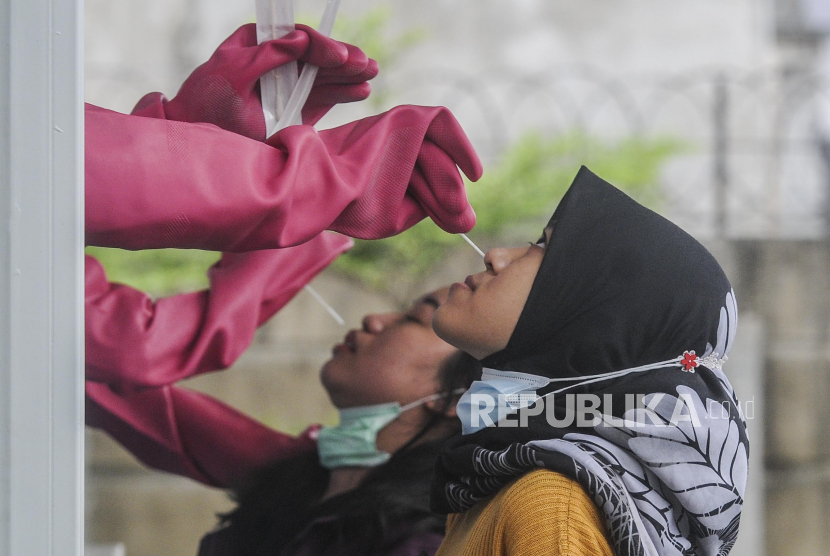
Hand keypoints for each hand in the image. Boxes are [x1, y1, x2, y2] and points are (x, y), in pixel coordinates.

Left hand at [134, 23, 376, 138]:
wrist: (202, 135)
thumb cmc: (209, 100)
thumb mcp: (231, 73)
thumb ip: (264, 55)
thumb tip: (299, 38)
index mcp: (260, 43)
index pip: (296, 38)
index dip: (319, 44)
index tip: (337, 55)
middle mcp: (280, 61)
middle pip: (317, 56)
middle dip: (342, 58)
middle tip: (365, 63)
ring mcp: (291, 85)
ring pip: (326, 75)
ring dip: (349, 74)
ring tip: (371, 73)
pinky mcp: (299, 107)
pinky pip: (325, 97)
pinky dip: (344, 94)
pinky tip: (361, 90)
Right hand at [293, 104, 483, 236]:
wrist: (320, 188)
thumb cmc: (347, 205)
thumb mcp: (392, 214)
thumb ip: (428, 209)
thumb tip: (470, 222)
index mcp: (384, 163)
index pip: (426, 181)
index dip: (445, 202)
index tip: (460, 221)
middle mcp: (392, 143)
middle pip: (437, 168)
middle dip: (449, 195)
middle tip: (459, 217)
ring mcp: (397, 129)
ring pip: (439, 156)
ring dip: (447, 183)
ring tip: (453, 206)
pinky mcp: (404, 118)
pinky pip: (443, 124)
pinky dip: (462, 145)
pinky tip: (475, 173)